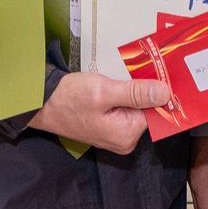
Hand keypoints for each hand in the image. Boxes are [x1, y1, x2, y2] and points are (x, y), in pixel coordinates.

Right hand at [29, 71, 166, 155]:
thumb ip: (136, 93)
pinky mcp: (108, 127)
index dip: (155, 90)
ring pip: (135, 107)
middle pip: (146, 110)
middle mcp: (125, 140)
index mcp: (127, 135)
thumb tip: (165, 93)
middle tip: (135, 68)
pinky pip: (123, 109)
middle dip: (142, 89)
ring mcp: (116, 135)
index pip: (154, 110)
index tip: (156, 71)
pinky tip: (114, 83)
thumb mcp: (104, 91)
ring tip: (121, 75)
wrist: (41, 103)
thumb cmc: (69, 98)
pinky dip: (122, 95)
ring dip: (131, 90)